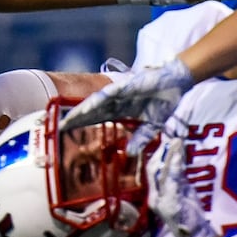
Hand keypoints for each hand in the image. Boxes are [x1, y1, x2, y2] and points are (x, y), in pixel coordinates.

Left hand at [61, 58, 193, 155]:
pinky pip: (109, 95)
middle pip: (92, 112)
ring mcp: (120, 93)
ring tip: (68, 120)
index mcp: (120, 110)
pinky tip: (87, 108)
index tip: (68, 134)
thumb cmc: (163, 102)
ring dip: (82, 111)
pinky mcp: (126, 86)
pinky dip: (98, 101)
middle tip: (59, 128)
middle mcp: (116, 101)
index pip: (97, 119)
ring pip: (96, 103)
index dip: (83, 125)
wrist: (177, 82)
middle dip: (76, 119)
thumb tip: (131, 153)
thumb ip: (140, 138)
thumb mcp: (152, 126)